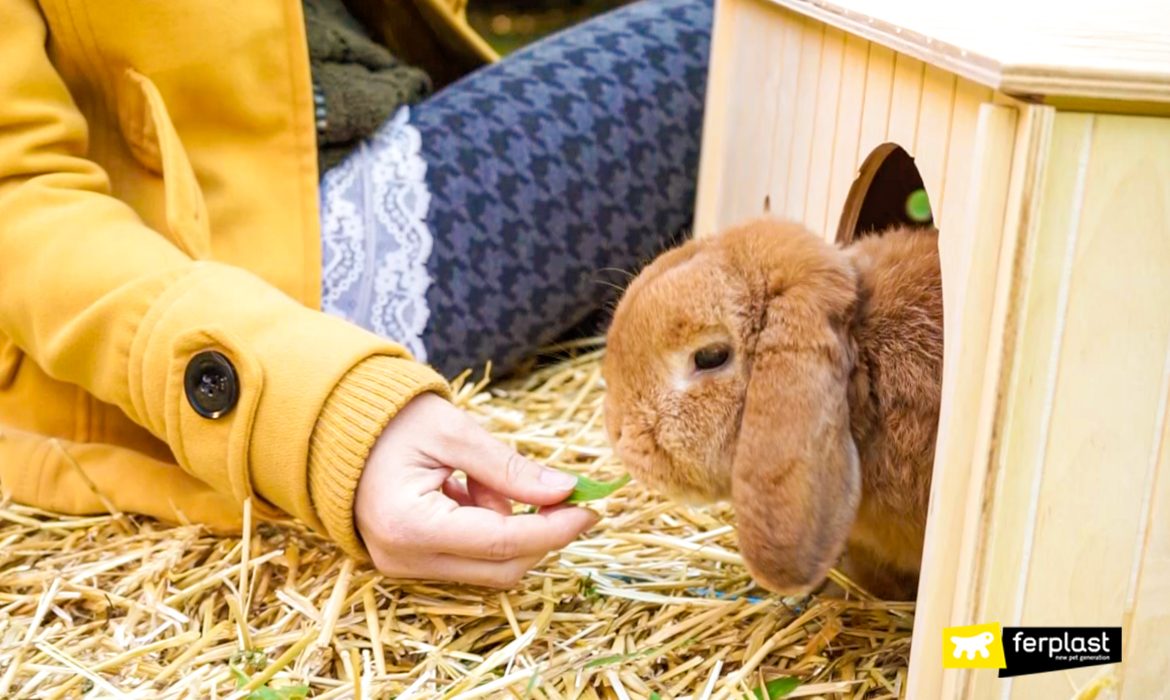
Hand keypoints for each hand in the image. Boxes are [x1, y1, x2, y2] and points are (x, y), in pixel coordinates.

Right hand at [354, 393, 599, 587]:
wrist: (334, 428)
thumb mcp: (455, 433)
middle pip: (501, 567)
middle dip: (540, 532)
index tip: (590, 509)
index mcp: (410, 525)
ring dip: (507, 526)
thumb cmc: (391, 421)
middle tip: (562, 493)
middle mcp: (403, 558)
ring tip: (481, 477)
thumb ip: (508, 467)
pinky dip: (486, 528)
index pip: (503, 542)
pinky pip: (467, 558)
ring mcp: (403, 566)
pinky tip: (468, 490)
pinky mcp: (410, 563)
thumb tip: (564, 491)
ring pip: (488, 567)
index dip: (554, 528)